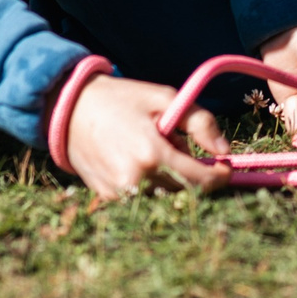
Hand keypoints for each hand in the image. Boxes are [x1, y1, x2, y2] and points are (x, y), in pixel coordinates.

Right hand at [63, 72, 232, 199]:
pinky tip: (141, 163)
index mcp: (152, 154)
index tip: (225, 167)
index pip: (202, 181)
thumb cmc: (122, 100)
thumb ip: (201, 122)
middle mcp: (135, 180)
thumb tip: (224, 151)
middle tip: (183, 149)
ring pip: (165, 197)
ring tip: (158, 153)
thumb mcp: (165, 98)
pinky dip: (151, 184)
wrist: (71, 111)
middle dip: (193, 174)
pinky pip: (143, 198)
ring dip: (172, 180)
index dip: (221, 176)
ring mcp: (119, 193)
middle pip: (185, 191)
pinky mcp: (108, 199)